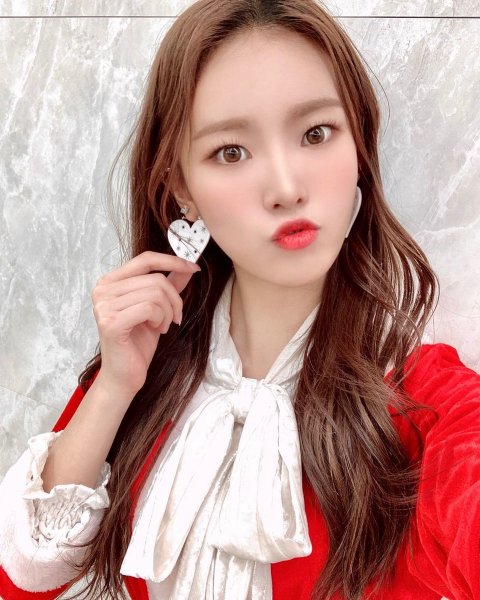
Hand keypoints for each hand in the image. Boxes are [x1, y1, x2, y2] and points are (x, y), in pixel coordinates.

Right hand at [91, 251, 200, 399]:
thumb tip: (188, 266)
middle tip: (175, 317)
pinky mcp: (110, 322)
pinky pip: (150, 308)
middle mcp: (102, 290)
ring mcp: (104, 306)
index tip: (193, 267)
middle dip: (174, 299)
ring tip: (162, 326)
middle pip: (155, 278)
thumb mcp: (158, 308)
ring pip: (155, 293)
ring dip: (168, 312)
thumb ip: (169, 285)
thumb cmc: (138, 343)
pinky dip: (161, 319)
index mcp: (110, 282)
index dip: (173, 261)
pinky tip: (157, 330)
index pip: (146, 259)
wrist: (124, 376)